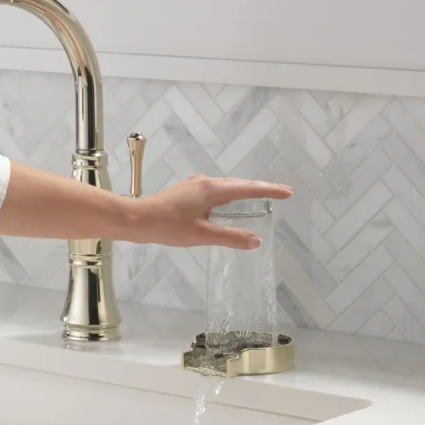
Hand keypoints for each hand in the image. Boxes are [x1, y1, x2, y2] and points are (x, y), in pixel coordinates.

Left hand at [129, 176, 291, 248]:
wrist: (137, 220)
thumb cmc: (167, 227)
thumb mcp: (202, 235)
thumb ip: (230, 238)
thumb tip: (255, 241)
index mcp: (212, 190)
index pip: (248, 188)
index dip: (269, 190)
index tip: (287, 192)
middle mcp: (204, 183)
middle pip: (238, 184)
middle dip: (259, 188)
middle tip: (279, 193)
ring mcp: (193, 186)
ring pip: (225, 187)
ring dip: (243, 191)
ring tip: (259, 197)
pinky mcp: (185, 192)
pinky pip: (214, 191)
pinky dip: (228, 195)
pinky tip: (227, 205)